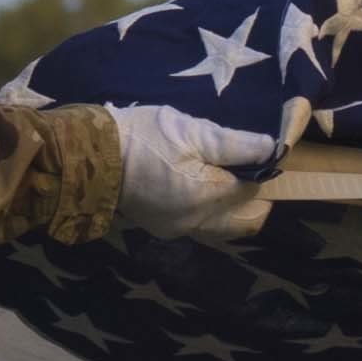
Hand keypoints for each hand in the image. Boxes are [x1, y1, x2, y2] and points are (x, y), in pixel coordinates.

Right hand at [111, 108, 279, 242]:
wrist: (90, 157)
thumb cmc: (142, 138)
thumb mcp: (189, 131)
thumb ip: (234, 143)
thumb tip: (271, 150)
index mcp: (208, 199)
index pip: (253, 192)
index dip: (260, 171)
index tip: (259, 153)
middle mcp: (197, 223)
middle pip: (244, 223)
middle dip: (256, 200)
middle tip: (251, 171)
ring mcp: (178, 229)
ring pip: (222, 228)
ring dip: (233, 208)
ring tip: (228, 177)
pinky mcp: (162, 227)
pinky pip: (200, 225)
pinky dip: (210, 211)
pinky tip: (201, 186)